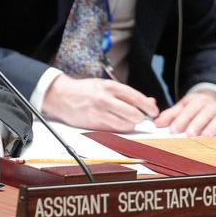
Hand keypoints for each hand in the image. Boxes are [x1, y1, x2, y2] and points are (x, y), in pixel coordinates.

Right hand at [43, 74, 158, 131]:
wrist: (61, 96)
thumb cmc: (85, 90)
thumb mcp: (105, 86)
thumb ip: (127, 94)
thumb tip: (150, 101)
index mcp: (109, 86)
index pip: (136, 97)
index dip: (148, 106)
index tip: (154, 111)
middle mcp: (105, 99)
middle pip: (134, 114)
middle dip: (140, 118)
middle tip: (140, 117)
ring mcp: (99, 112)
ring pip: (126, 124)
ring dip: (130, 124)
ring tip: (126, 120)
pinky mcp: (94, 123)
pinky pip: (115, 130)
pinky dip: (120, 128)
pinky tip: (116, 123)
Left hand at [154, 90, 215, 135]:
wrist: (213, 96)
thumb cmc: (194, 105)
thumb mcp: (182, 106)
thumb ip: (169, 115)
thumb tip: (157, 123)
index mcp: (194, 101)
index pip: (186, 111)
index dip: (180, 120)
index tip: (173, 130)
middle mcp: (208, 105)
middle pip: (201, 115)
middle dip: (195, 125)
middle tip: (189, 135)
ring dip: (212, 128)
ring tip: (205, 136)